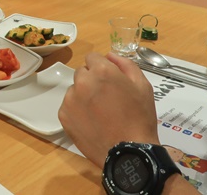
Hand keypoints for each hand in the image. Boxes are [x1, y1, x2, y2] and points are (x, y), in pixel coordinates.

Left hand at [58, 52, 159, 168]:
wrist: (128, 152)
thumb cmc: (139, 118)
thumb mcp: (142, 86)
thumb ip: (125, 64)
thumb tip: (109, 55)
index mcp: (101, 71)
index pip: (93, 58)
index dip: (102, 68)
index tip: (110, 81)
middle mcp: (82, 81)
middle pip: (83, 72)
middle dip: (92, 80)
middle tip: (106, 98)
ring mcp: (70, 99)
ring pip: (75, 89)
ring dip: (84, 95)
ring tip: (99, 112)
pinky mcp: (64, 115)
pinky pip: (69, 105)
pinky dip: (77, 110)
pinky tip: (91, 121)